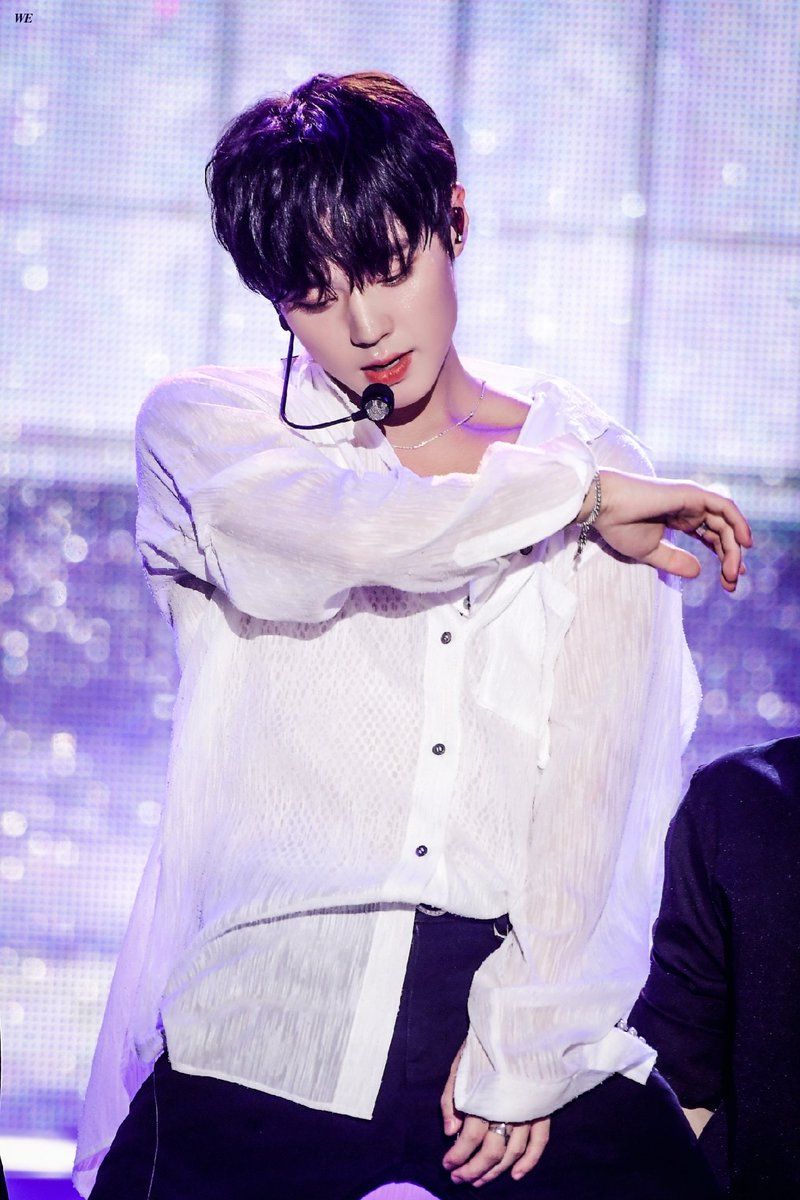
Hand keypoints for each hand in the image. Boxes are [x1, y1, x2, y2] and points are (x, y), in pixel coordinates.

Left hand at [440, 1041, 549, 1186]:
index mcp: (485, 1094)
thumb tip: (451, 1134)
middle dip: (473, 1169)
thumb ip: (451, 1100)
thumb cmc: (481, 1048)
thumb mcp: (459, 1067)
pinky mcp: (541, 1107)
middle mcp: (508, 1105)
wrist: (511, 1026)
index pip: (471, 1137)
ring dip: (496, 1171)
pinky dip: (529, 1161)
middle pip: (492, 1150)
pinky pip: (540, 1141)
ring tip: (479, 1181)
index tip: (447, 1166)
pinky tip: (514, 1175)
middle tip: (459, 1179)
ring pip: (513, 1151)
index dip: (458, 1156)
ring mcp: (527, 1108)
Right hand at [579, 470, 752, 591]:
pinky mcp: (693, 494)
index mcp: (680, 519)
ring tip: (734, 572)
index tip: (731, 580)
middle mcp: (690, 508)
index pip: (712, 537)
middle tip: (732, 583)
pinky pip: (725, 507)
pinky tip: (744, 543)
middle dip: (731, 558)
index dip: (724, 557)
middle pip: (722, 533)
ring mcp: (693, 499)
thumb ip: (675, 561)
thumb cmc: (620, 526)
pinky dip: (738, 523)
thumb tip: (699, 572)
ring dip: (734, 549)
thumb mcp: (651, 552)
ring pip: (726, 524)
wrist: (604, 507)